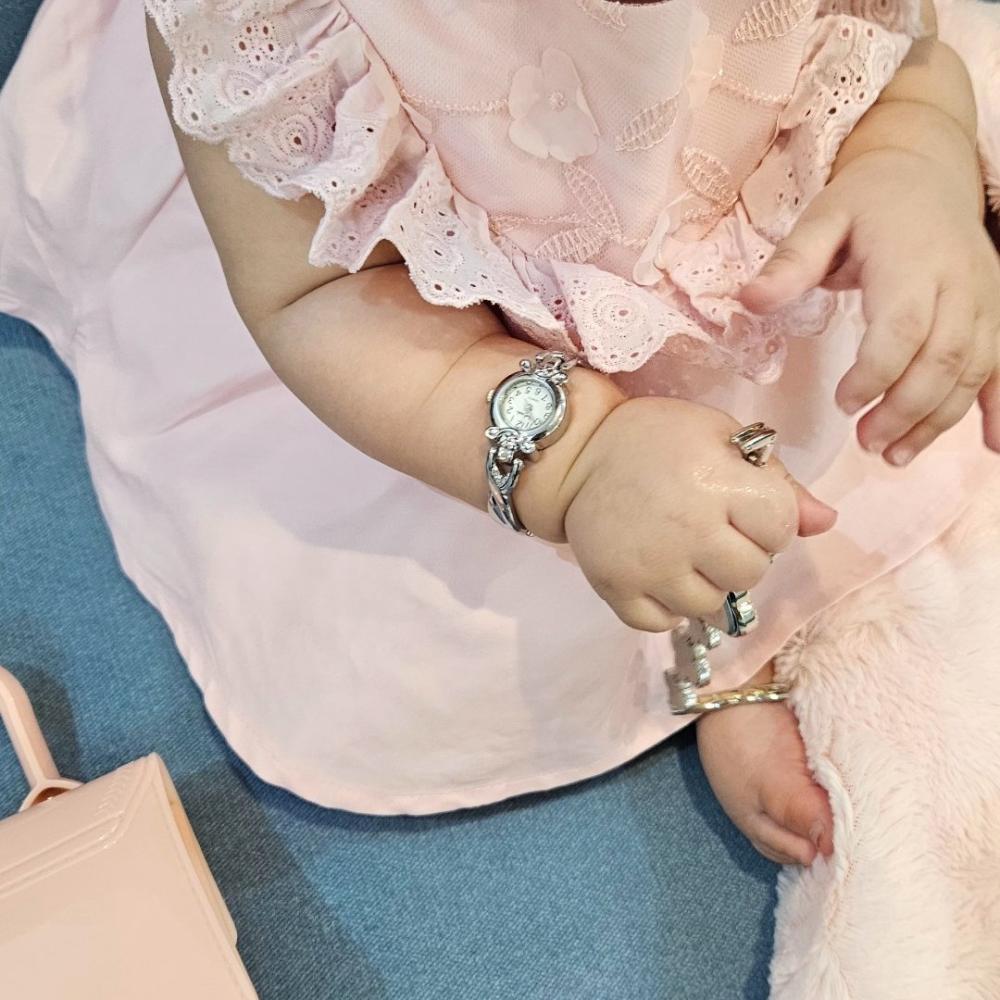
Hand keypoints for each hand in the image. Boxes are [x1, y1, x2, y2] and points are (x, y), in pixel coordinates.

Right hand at [561, 397, 837, 630]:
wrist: (577, 451)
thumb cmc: (656, 437)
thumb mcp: (721, 436)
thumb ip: (778, 479)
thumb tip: (827, 522)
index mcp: (720, 485)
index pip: (781, 529)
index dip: (771, 520)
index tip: (745, 507)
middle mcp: (689, 532)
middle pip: (750, 574)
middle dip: (743, 555)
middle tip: (714, 533)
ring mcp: (651, 568)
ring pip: (710, 606)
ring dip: (706, 585)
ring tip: (685, 554)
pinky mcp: (617, 590)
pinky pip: (662, 624)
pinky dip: (667, 608)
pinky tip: (660, 576)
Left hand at [740, 148, 999, 465]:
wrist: (925, 173)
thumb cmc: (867, 202)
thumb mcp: (821, 219)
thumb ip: (790, 263)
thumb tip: (749, 300)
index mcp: (912, 262)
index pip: (902, 330)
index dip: (875, 374)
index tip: (841, 404)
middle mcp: (959, 283)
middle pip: (942, 359)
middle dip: (904, 410)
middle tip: (865, 444)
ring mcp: (984, 300)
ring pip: (972, 371)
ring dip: (937, 421)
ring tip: (894, 456)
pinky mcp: (994, 313)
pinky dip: (998, 408)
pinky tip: (991, 446)